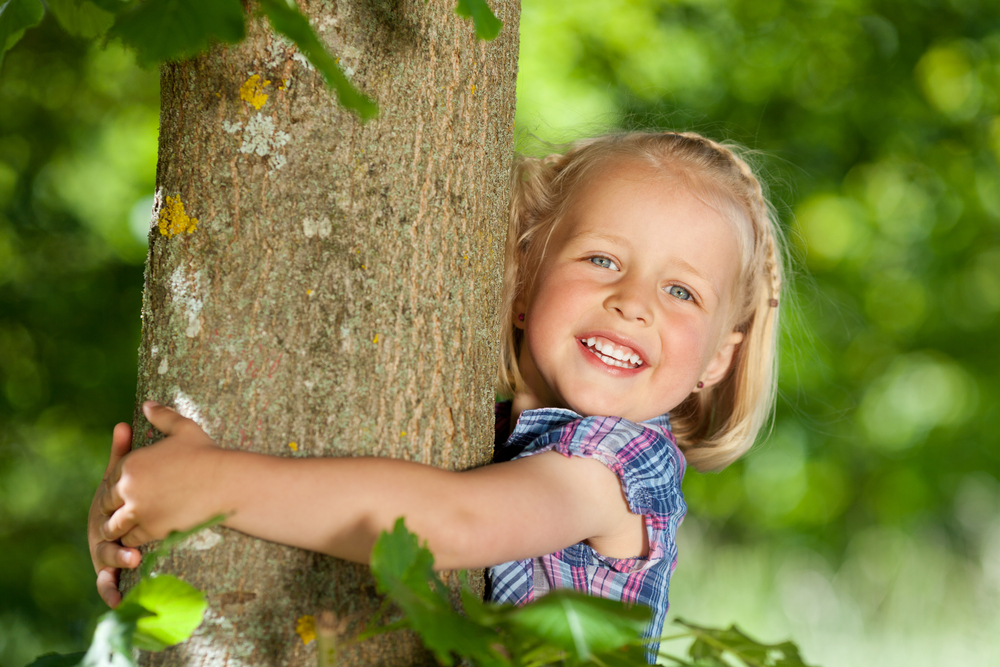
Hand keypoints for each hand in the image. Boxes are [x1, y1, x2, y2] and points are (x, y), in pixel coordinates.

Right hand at [89, 422, 139, 606]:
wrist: (125, 517)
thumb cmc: (127, 494)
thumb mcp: (126, 473)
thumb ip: (123, 452)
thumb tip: (123, 422)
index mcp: (105, 508)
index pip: (107, 509)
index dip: (118, 513)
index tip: (136, 515)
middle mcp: (101, 531)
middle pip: (105, 538)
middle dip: (118, 544)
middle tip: (137, 550)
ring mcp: (104, 551)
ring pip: (107, 560)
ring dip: (117, 565)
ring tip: (134, 565)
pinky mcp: (109, 570)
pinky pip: (106, 585)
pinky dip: (110, 593)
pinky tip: (119, 601)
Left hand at [99, 402, 224, 555]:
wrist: (225, 482)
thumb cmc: (207, 454)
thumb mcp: (184, 429)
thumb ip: (163, 416)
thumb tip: (148, 404)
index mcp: (132, 463)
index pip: (111, 478)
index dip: (116, 487)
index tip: (122, 492)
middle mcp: (129, 487)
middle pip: (107, 502)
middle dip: (111, 508)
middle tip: (118, 513)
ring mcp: (137, 511)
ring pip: (114, 524)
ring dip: (117, 527)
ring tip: (122, 530)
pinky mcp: (149, 530)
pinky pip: (130, 539)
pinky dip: (131, 540)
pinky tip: (139, 540)